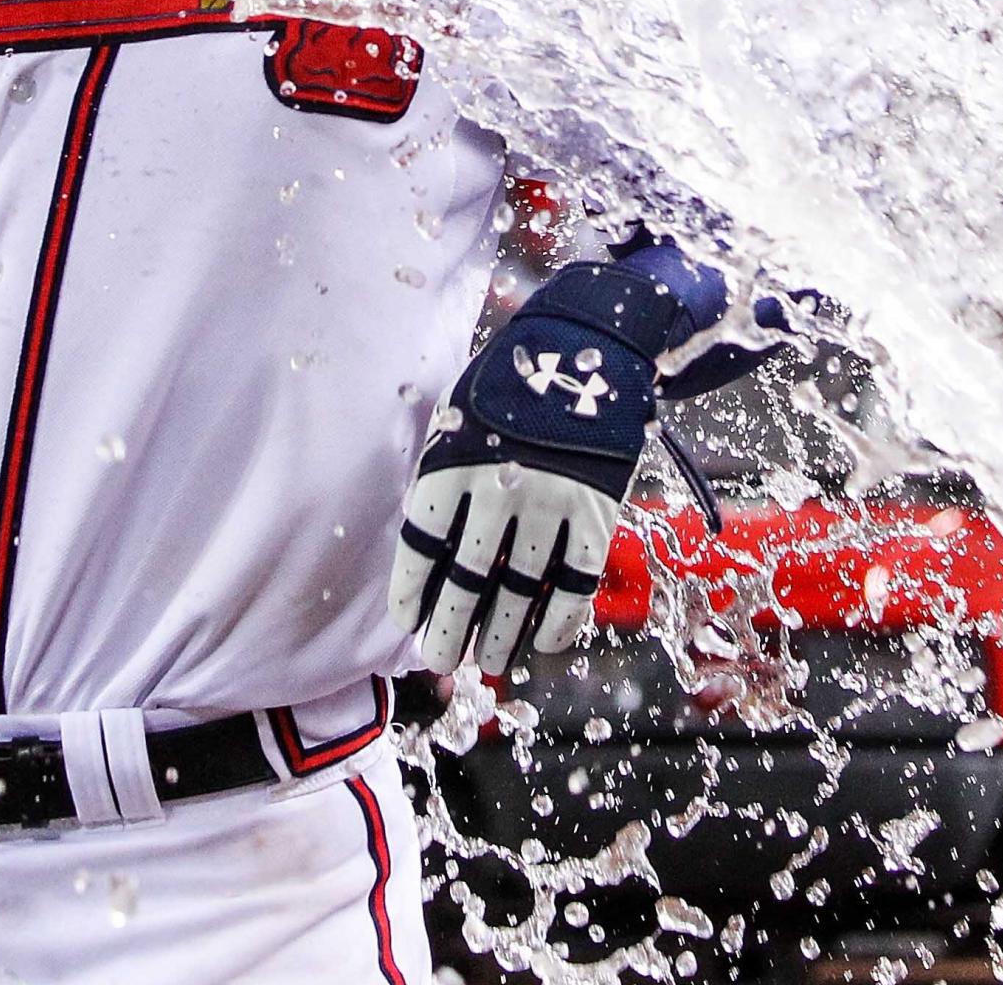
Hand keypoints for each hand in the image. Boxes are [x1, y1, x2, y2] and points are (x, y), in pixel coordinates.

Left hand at [390, 261, 682, 674]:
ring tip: (487, 659)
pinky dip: (559, 619)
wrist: (591, 344)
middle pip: (465, 580)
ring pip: (519, 591)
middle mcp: (498, 489)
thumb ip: (442, 474)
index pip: (421, 545)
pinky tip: (543, 639)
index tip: (406, 619)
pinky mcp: (596, 512)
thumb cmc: (513, 383)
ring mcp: (550, 503)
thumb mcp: (461, 414)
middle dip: (450, 628)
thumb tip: (429, 546)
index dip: (410, 590)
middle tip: (441, 658)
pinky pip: (575, 582)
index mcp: (453, 462)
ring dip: (501, 633)